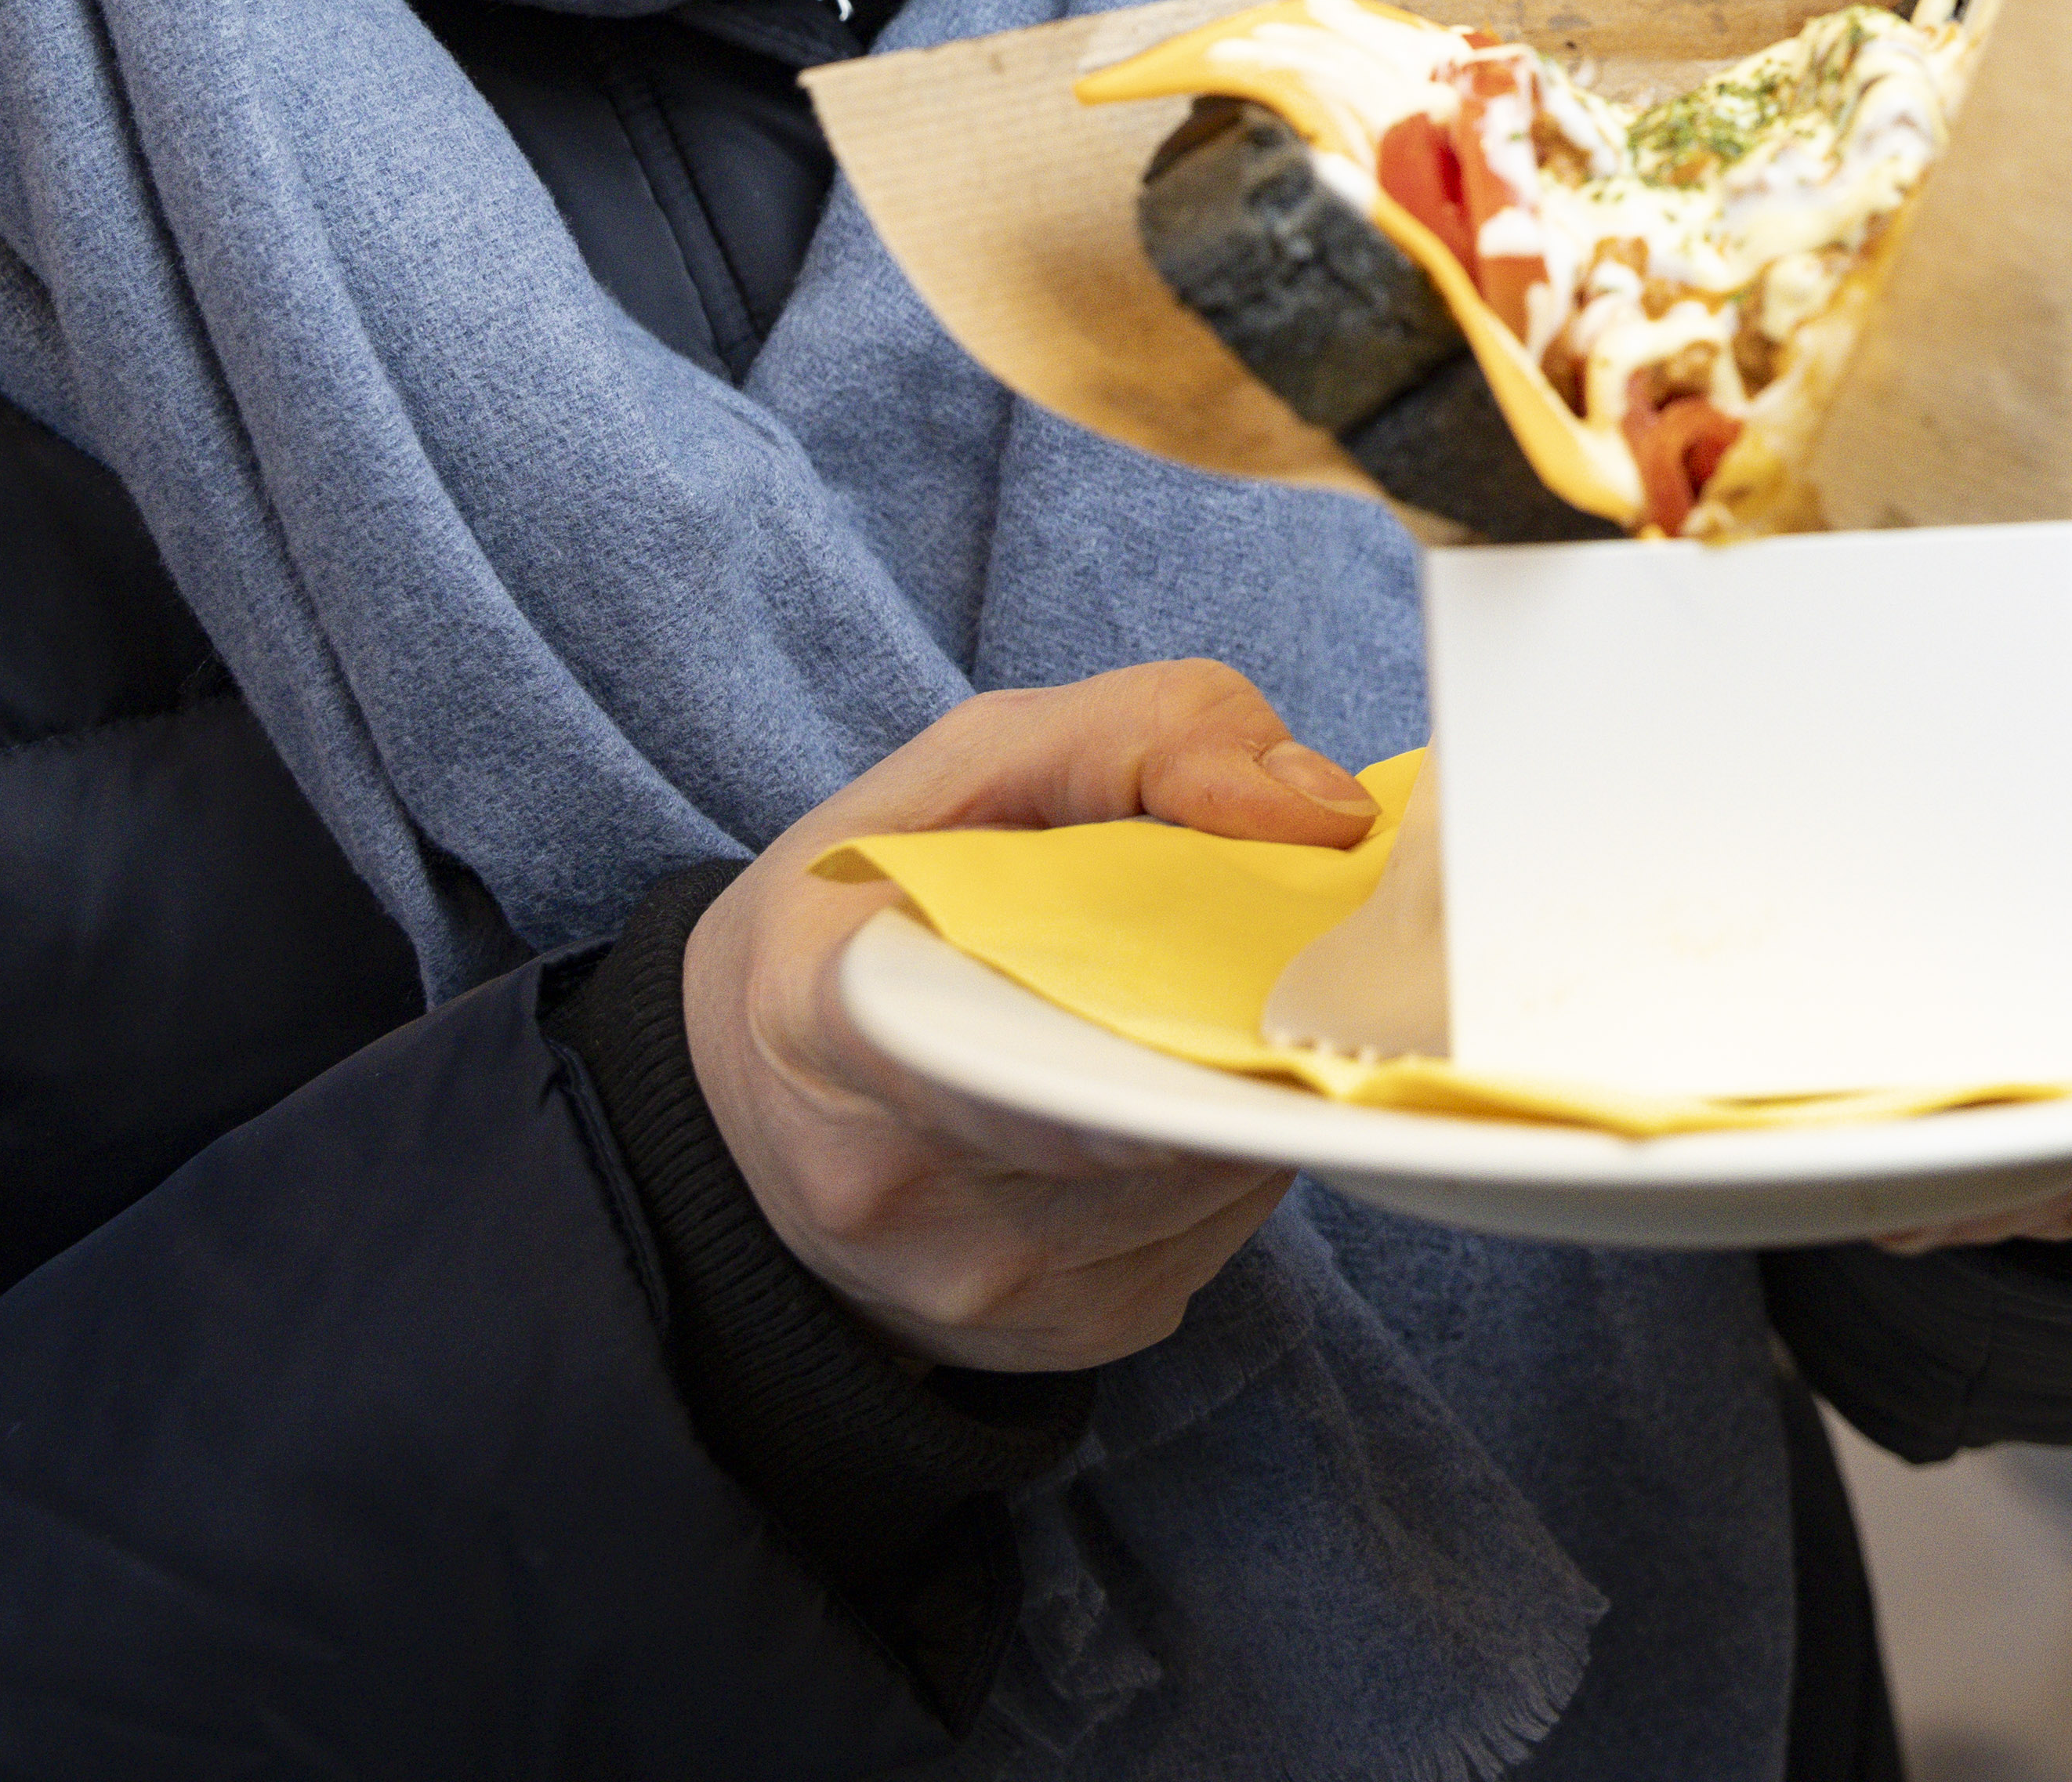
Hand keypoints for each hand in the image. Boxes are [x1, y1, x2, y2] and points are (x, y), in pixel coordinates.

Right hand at [687, 662, 1376, 1373]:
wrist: (749, 1114)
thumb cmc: (865, 911)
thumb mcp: (972, 768)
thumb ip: (1146, 735)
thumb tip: (1322, 814)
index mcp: (836, 1022)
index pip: (1013, 1037)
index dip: (1163, 998)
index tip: (1249, 944)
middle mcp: (900, 1194)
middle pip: (1165, 1103)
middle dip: (1250, 1019)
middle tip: (1273, 944)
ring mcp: (990, 1288)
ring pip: (1224, 1168)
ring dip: (1248, 1080)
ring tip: (1195, 1010)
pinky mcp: (1073, 1337)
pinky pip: (1223, 1228)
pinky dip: (1228, 1151)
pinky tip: (1165, 1096)